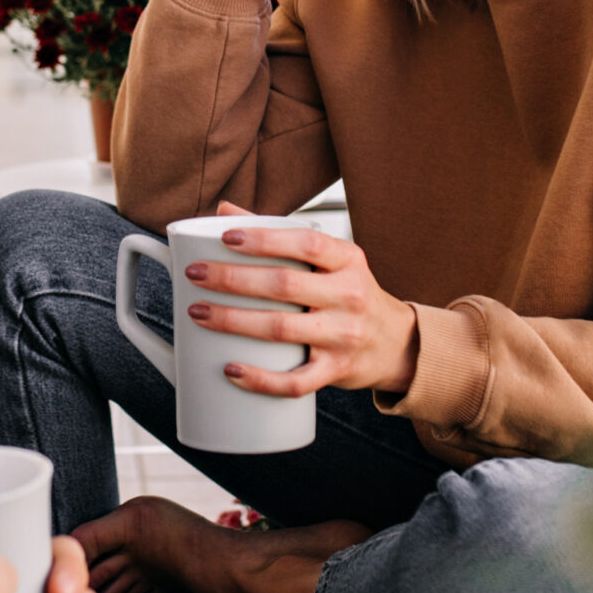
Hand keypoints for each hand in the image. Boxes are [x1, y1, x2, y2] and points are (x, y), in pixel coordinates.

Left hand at [187, 199, 418, 395]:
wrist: (396, 343)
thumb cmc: (349, 293)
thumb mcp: (330, 259)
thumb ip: (279, 233)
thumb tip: (225, 210)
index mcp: (347, 260)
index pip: (306, 242)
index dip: (264, 239)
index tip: (226, 238)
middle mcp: (349, 296)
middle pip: (284, 285)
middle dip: (232, 279)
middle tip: (195, 274)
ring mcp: (343, 336)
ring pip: (282, 329)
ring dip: (233, 321)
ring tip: (198, 313)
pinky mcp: (336, 371)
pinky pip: (295, 381)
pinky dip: (261, 379)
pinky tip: (231, 369)